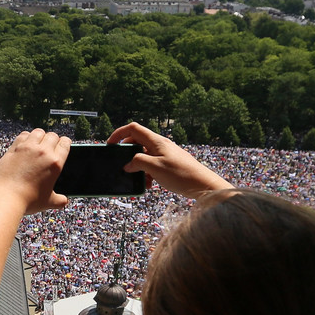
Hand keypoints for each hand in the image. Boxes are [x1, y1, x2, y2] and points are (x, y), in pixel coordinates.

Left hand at [0, 129, 69, 214]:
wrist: (5, 197)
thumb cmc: (28, 201)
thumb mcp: (48, 202)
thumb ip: (59, 200)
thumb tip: (64, 201)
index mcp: (55, 163)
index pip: (65, 143)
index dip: (65, 143)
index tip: (62, 145)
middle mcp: (43, 152)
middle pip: (52, 136)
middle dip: (52, 140)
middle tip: (49, 147)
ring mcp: (27, 148)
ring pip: (38, 132)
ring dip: (40, 136)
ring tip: (37, 143)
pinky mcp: (14, 148)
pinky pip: (23, 135)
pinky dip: (26, 137)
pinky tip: (24, 144)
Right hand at [106, 122, 232, 198]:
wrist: (203, 185)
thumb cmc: (181, 175)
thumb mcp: (154, 168)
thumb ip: (137, 162)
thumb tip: (127, 165)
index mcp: (156, 141)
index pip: (133, 129)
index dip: (119, 134)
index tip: (110, 145)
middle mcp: (160, 145)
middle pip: (137, 143)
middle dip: (127, 154)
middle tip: (122, 166)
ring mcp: (165, 154)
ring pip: (144, 156)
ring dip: (137, 167)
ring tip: (139, 180)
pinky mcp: (169, 164)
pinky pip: (152, 165)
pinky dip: (147, 173)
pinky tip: (149, 185)